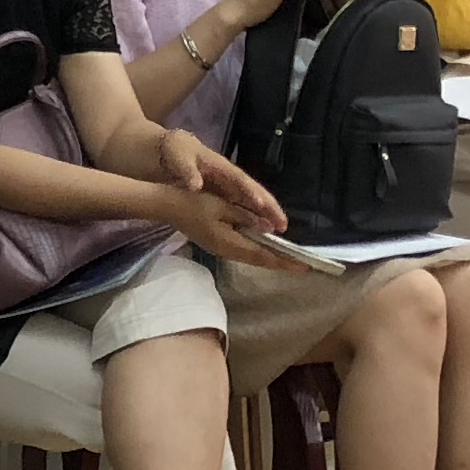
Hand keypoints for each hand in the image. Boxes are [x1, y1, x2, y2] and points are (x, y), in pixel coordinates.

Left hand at [155, 130, 288, 237]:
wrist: (166, 148)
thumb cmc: (174, 150)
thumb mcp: (177, 155)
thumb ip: (186, 169)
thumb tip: (196, 185)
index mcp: (219, 166)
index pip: (240, 180)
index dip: (252, 192)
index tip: (263, 205)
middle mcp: (228, 175)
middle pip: (252, 190)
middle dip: (269, 206)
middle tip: (284, 224)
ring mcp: (225, 184)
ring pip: (249, 199)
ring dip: (264, 213)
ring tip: (279, 229)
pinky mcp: (220, 192)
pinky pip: (240, 204)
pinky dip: (250, 215)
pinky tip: (257, 228)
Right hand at [168, 186, 305, 274]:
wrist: (167, 207)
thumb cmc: (193, 203)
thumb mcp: (222, 206)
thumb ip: (245, 217)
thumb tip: (267, 227)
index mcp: (229, 242)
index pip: (262, 255)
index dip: (283, 260)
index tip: (302, 265)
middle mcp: (226, 250)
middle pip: (258, 261)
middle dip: (280, 263)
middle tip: (301, 264)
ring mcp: (220, 249)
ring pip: (250, 257)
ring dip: (269, 259)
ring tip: (288, 258)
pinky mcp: (216, 244)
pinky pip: (242, 252)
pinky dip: (257, 252)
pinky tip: (264, 248)